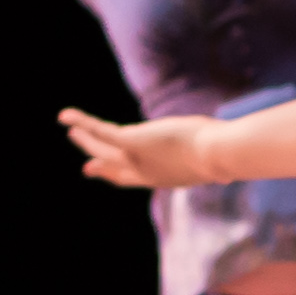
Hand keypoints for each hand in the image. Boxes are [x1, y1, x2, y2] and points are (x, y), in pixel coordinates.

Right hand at [62, 104, 222, 189]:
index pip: (137, 178)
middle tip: (87, 167)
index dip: (121, 177)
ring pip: (103, 148)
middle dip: (100, 165)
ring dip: (86, 139)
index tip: (112, 175)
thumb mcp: (215, 165)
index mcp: (164, 178)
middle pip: (115, 169)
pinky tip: (65, 116)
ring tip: (71, 131)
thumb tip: (230, 175)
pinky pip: (100, 131)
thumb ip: (215, 170)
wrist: (217, 153)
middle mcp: (145, 172)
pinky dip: (81, 122)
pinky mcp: (131, 141)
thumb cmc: (223, 156)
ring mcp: (136, 158)